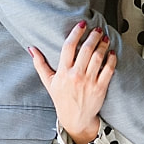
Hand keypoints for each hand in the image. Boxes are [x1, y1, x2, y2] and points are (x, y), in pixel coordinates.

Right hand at [30, 22, 115, 143]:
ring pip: (98, 57)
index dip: (76, 33)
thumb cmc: (61, 98)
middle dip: (93, 36)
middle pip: (86, 50)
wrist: (75, 119)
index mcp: (63, 72)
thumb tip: (31, 48)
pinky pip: (108, 69)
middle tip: (97, 29)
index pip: (69, 47)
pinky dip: (112, 59)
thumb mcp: (48, 82)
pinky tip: (112, 52)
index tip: (82, 24)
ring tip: (105, 38)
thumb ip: (40, 64)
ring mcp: (89, 82)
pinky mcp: (100, 88)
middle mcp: (76, 76)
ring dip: (103, 45)